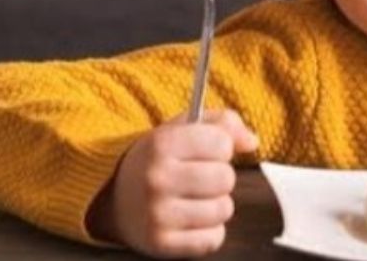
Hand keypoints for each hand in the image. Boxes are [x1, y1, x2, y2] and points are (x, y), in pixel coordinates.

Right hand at [87, 109, 259, 257]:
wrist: (114, 197)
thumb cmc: (160, 158)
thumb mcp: (183, 128)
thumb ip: (224, 123)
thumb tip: (252, 142)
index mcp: (161, 143)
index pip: (222, 143)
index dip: (221, 146)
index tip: (206, 151)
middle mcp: (156, 179)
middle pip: (225, 178)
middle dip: (220, 177)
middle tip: (200, 177)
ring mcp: (157, 214)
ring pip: (223, 210)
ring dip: (216, 204)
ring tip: (195, 198)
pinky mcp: (161, 244)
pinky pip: (213, 239)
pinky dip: (209, 231)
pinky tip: (191, 219)